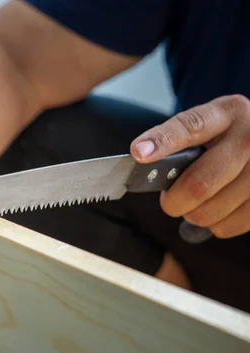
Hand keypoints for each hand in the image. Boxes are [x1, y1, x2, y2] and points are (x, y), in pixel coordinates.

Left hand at [131, 94, 249, 238]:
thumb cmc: (226, 137)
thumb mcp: (209, 125)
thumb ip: (179, 140)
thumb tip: (144, 163)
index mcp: (227, 113)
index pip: (190, 127)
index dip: (162, 142)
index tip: (138, 153)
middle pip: (198, 185)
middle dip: (173, 201)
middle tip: (171, 200)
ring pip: (210, 211)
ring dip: (194, 214)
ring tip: (199, 202)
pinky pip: (228, 226)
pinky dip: (215, 224)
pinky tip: (220, 208)